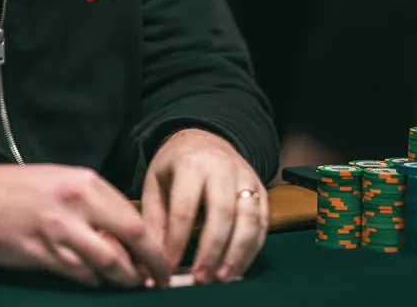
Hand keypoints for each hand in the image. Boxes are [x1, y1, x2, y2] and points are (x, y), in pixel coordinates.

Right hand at [0, 163, 171, 289]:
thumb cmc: (29, 189)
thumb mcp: (68, 183)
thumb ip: (100, 206)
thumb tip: (134, 237)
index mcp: (87, 184)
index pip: (135, 222)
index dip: (154, 249)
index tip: (164, 265)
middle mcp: (76, 206)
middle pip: (127, 245)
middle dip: (148, 269)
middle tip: (155, 283)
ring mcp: (58, 231)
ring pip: (105, 265)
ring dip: (121, 280)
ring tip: (127, 282)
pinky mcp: (41, 254)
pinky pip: (80, 275)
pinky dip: (93, 281)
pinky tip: (95, 279)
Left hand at [140, 128, 267, 284]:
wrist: (205, 138)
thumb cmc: (176, 165)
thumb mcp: (155, 182)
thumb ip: (154, 219)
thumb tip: (153, 258)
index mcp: (191, 164)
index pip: (184, 208)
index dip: (176, 241)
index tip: (167, 267)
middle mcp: (222, 168)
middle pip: (221, 213)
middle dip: (211, 250)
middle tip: (201, 278)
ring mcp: (246, 177)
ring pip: (248, 219)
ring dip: (237, 253)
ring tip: (222, 277)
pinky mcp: (261, 188)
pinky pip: (262, 222)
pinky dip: (253, 248)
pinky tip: (238, 266)